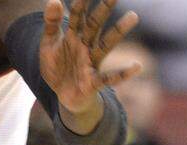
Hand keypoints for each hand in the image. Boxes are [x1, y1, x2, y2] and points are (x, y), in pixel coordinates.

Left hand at [40, 0, 140, 131]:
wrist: (63, 93)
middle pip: (94, 26)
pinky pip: (109, 78)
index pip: (78, 16)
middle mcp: (85, 47)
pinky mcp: (92, 82)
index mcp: (74, 37)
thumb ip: (51, 24)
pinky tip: (137, 66)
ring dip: (118, 31)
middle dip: (103, 10)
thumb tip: (53, 0)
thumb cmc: (58, 66)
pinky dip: (122, 74)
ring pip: (105, 45)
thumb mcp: (48, 44)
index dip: (81, 3)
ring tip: (133, 16)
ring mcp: (90, 63)